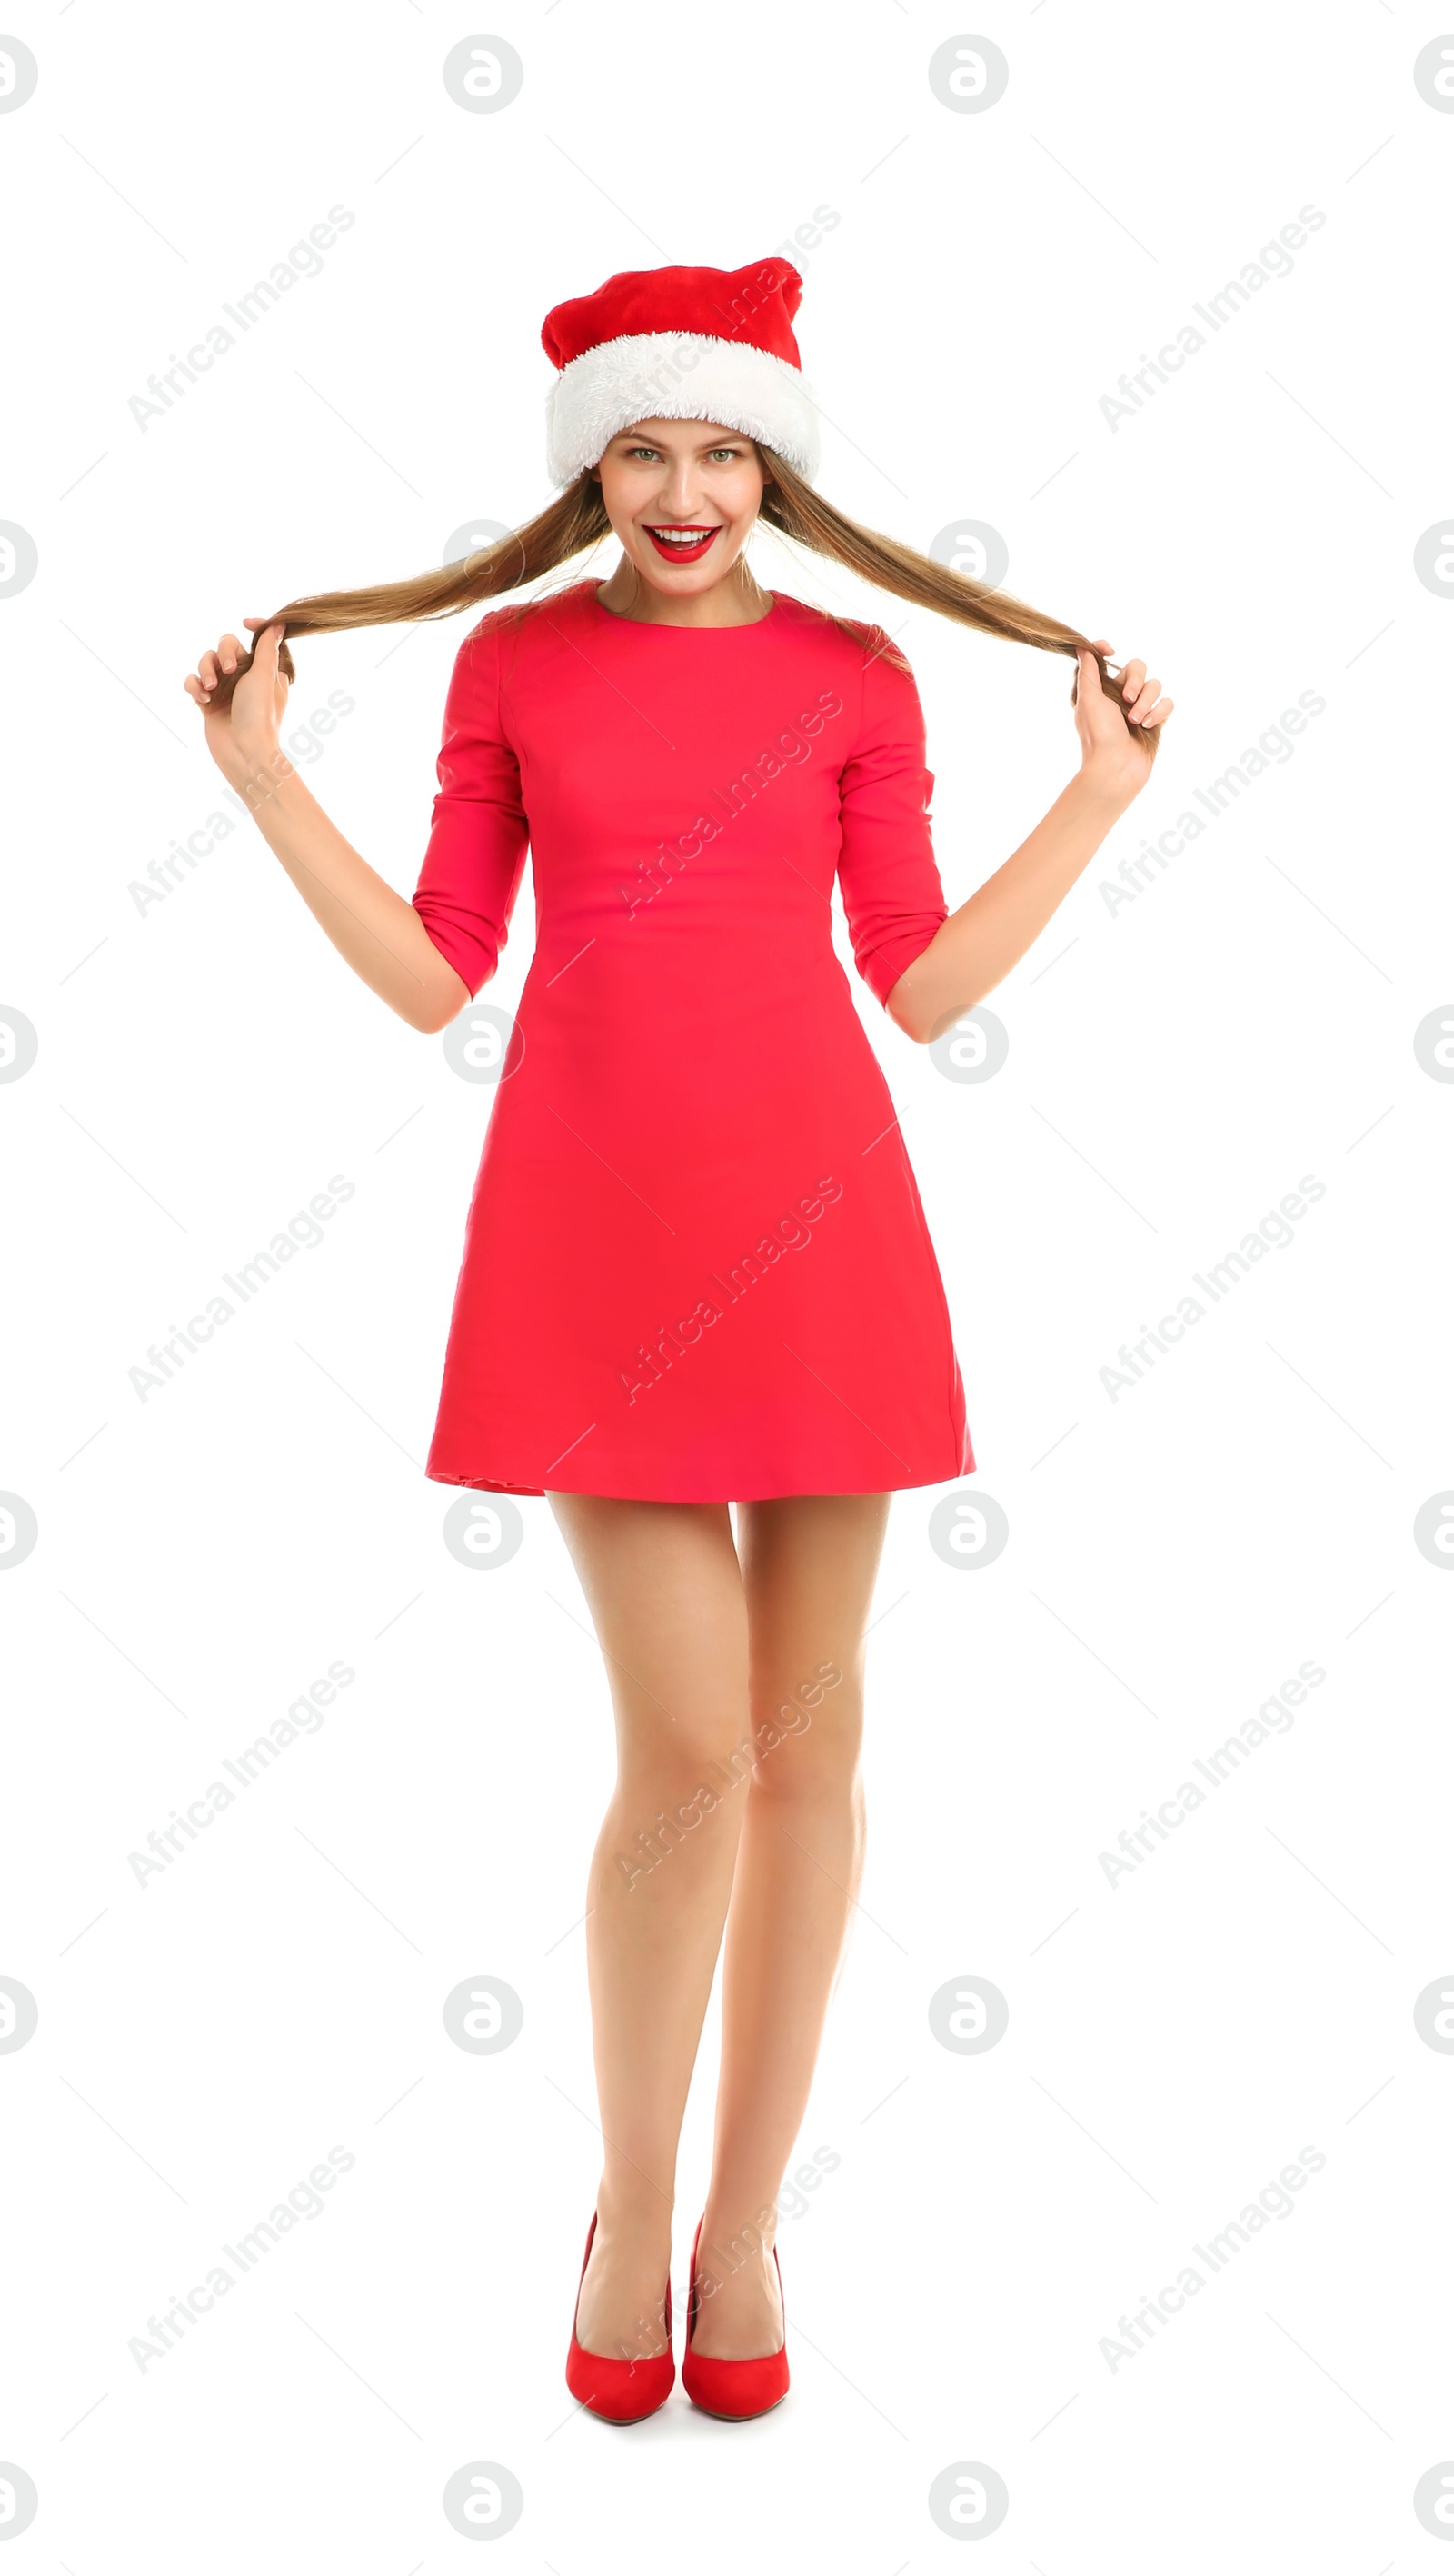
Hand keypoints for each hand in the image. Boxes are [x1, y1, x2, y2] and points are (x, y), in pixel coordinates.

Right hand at [183, 618, 291, 784]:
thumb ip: (268, 647)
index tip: (246, 622)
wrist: (244, 751)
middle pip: (225, 646)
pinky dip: (195, 687)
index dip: (253, 627)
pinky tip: (203, 699)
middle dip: (223, 653)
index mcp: (262, 670)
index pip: (254, 639)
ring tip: (211, 689)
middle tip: (229, 669)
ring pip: (206, 662)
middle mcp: (243, 677)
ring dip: (206, 670)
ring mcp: (224, 690)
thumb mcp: (265, 674)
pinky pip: (193, 683)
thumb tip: (280, 623)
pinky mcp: (207, 703)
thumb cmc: (260, 714)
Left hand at [1072, 639, 1173, 804]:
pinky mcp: (1156, 721)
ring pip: (1154, 685)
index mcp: (1100, 690)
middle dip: (1135, 680)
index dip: (1106, 650)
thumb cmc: (1098, 737)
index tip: (1110, 650)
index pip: (1106, 660)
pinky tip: (1148, 726)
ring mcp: (1139, 709)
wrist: (1116, 770)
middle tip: (1127, 699)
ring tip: (1136, 721)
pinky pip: (1167, 703)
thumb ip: (1087, 672)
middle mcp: (1120, 697)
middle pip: (1137, 667)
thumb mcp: (1088, 700)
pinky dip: (1159, 712)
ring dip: (1146, 702)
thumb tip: (1082, 647)